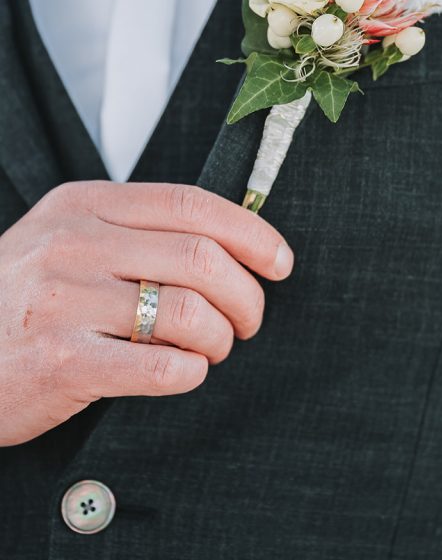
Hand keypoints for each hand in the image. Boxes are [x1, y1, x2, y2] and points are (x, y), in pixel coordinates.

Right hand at [0, 181, 293, 446]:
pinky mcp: (61, 362)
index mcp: (85, 203)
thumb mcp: (67, 238)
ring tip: (212, 349)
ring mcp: (64, 301)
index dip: (251, 233)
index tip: (280, 262)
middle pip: (202, 257)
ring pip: (190, 313)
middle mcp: (74, 243)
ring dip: (221, 338)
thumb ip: (136, 229)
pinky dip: (191, 372)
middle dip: (247, 295)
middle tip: (248, 321)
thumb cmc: (23, 297)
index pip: (191, 203)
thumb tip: (234, 241)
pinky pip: (161, 366)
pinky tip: (184, 372)